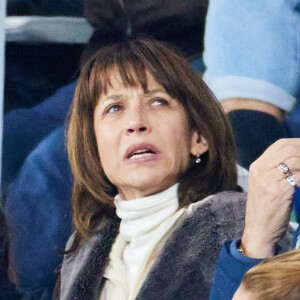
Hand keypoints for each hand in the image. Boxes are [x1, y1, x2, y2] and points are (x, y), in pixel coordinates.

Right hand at [241, 139, 299, 257]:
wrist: (259, 229)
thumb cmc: (264, 207)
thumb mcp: (263, 184)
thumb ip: (273, 169)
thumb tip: (295, 158)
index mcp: (256, 166)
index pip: (279, 145)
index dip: (297, 143)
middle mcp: (260, 170)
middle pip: (288, 149)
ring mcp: (268, 179)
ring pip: (295, 160)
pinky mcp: (279, 191)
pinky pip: (299, 176)